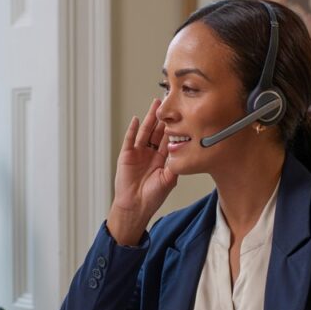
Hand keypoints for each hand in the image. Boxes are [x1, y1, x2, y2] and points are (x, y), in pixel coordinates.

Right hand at [106, 98, 177, 245]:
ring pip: (145, 131)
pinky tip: (136, 119)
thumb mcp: (169, 179)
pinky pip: (130, 139)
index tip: (181, 114)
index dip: (175, 126)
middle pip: (158, 131)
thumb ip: (175, 164)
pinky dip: (132, 129)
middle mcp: (150, 153)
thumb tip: (183, 150)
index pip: (169, 138)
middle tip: (170, 102)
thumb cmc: (152, 197)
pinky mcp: (127, 155)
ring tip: (155, 105)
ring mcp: (138, 153)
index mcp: (162, 159)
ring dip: (150, 118)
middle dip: (164, 117)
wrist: (136, 206)